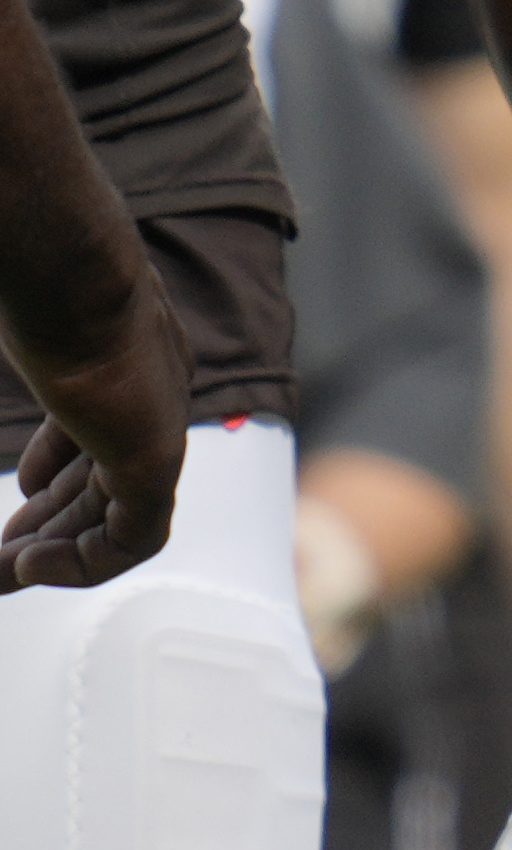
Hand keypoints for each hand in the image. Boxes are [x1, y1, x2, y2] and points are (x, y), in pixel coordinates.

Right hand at [0, 281, 185, 589]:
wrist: (74, 275)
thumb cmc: (46, 285)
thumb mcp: (44, 331)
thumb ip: (51, 358)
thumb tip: (27, 357)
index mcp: (133, 367)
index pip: (104, 438)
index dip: (60, 474)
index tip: (22, 498)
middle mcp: (154, 401)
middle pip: (104, 487)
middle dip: (51, 527)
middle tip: (0, 563)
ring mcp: (158, 430)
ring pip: (114, 519)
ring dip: (58, 553)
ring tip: (5, 574)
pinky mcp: (154, 460)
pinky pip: (136, 538)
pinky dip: (85, 563)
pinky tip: (32, 565)